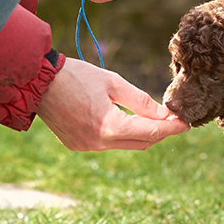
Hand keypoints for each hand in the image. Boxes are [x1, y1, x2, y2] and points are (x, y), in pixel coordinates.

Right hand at [37, 58, 189, 150]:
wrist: (37, 82)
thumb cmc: (76, 76)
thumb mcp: (113, 82)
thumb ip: (141, 101)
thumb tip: (165, 114)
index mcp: (110, 127)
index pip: (151, 132)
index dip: (171, 128)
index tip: (186, 123)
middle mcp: (99, 143)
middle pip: (142, 143)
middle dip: (159, 132)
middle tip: (172, 119)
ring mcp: (87, 147)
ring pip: (125, 145)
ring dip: (140, 133)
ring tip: (151, 117)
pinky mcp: (77, 145)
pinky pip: (108, 144)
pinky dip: (120, 134)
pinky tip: (123, 119)